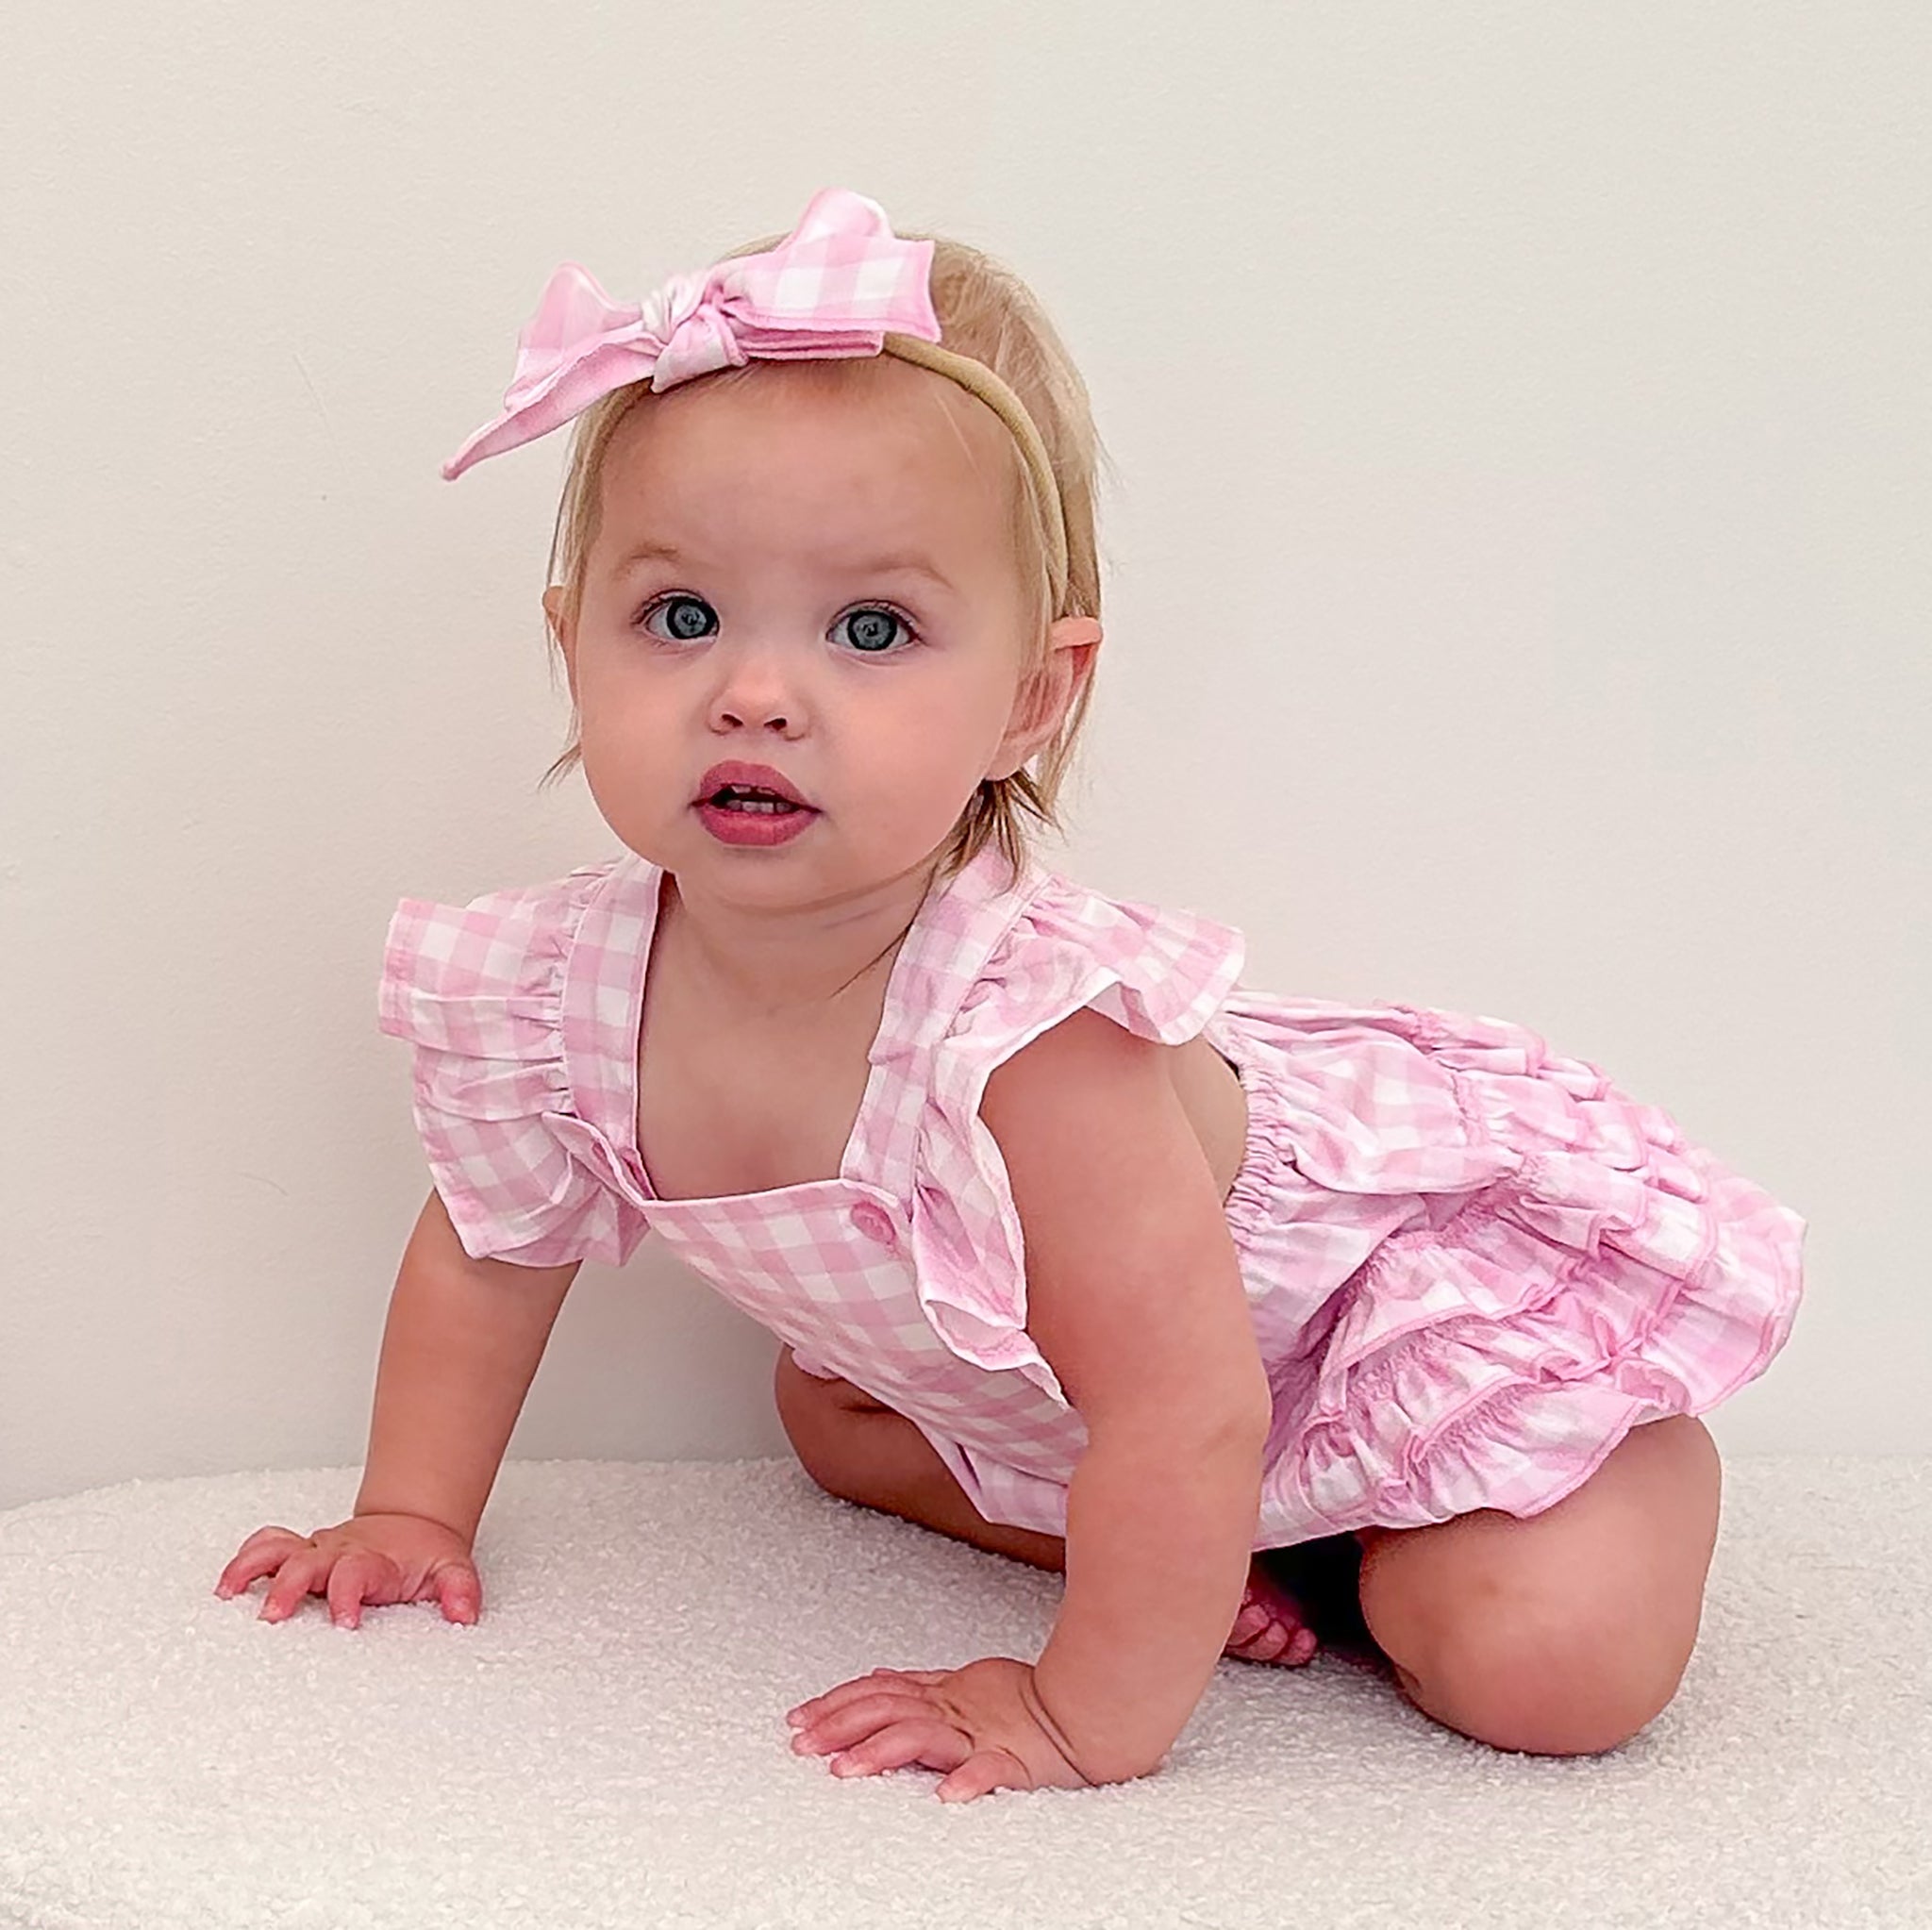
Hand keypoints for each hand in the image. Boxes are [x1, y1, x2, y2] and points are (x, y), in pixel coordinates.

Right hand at [213, 1512, 480, 1628]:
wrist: (414, 1524)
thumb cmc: (425, 1555)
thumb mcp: (452, 1570)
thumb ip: (459, 1591)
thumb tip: (464, 1615)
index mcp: (373, 1561)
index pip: (356, 1574)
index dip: (348, 1596)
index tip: (345, 1623)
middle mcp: (339, 1553)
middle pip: (306, 1562)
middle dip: (288, 1587)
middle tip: (273, 1615)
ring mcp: (317, 1552)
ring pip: (278, 1549)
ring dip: (252, 1567)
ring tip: (228, 1593)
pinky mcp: (302, 1553)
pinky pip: (268, 1547)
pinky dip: (246, 1560)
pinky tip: (226, 1586)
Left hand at [784, 1656, 1101, 1801]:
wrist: (1082, 1708)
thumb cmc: (1021, 1701)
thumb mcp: (961, 1684)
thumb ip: (919, 1684)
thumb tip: (877, 1676)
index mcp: (940, 1695)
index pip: (877, 1693)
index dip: (836, 1703)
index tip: (799, 1719)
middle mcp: (952, 1712)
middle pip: (886, 1711)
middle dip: (840, 1725)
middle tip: (802, 1744)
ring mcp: (979, 1736)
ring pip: (924, 1738)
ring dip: (883, 1752)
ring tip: (847, 1770)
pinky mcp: (1013, 1761)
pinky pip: (992, 1772)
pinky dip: (969, 1781)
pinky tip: (946, 1796)